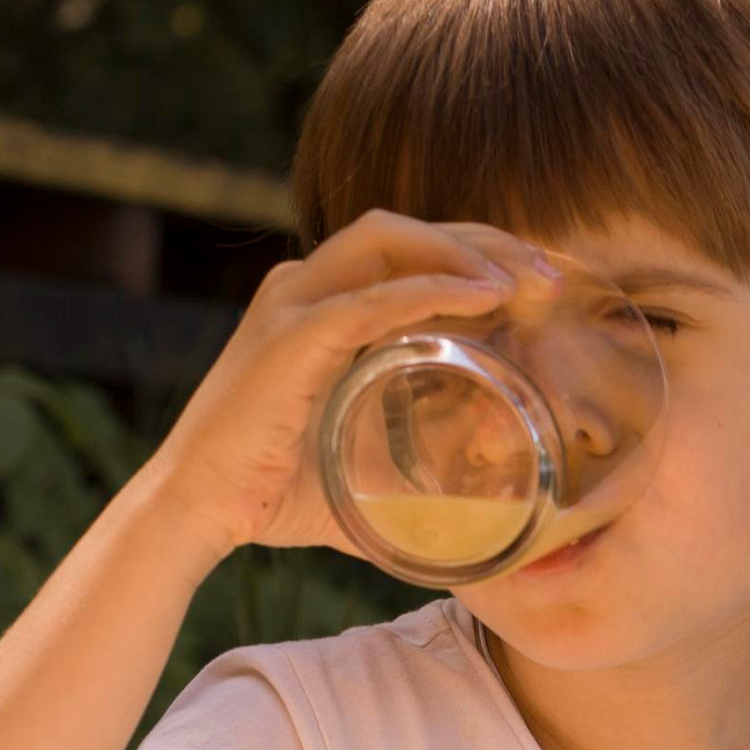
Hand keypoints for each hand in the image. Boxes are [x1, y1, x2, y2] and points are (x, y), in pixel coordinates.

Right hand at [140, 212, 553, 562]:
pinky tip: (484, 298)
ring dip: (466, 252)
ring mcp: (293, 306)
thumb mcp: (367, 477)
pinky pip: (369, 296)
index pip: (409, 252)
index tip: (541, 282)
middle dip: (485, 239)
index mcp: (323, 306)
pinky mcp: (288, 338)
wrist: (198, 512)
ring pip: (389, 240)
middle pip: (407, 230)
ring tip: (529, 279)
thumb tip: (483, 520)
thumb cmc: (274, 494)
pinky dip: (431, 289)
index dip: (477, 254)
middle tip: (551, 272)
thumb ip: (418, 481)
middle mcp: (305, 289)